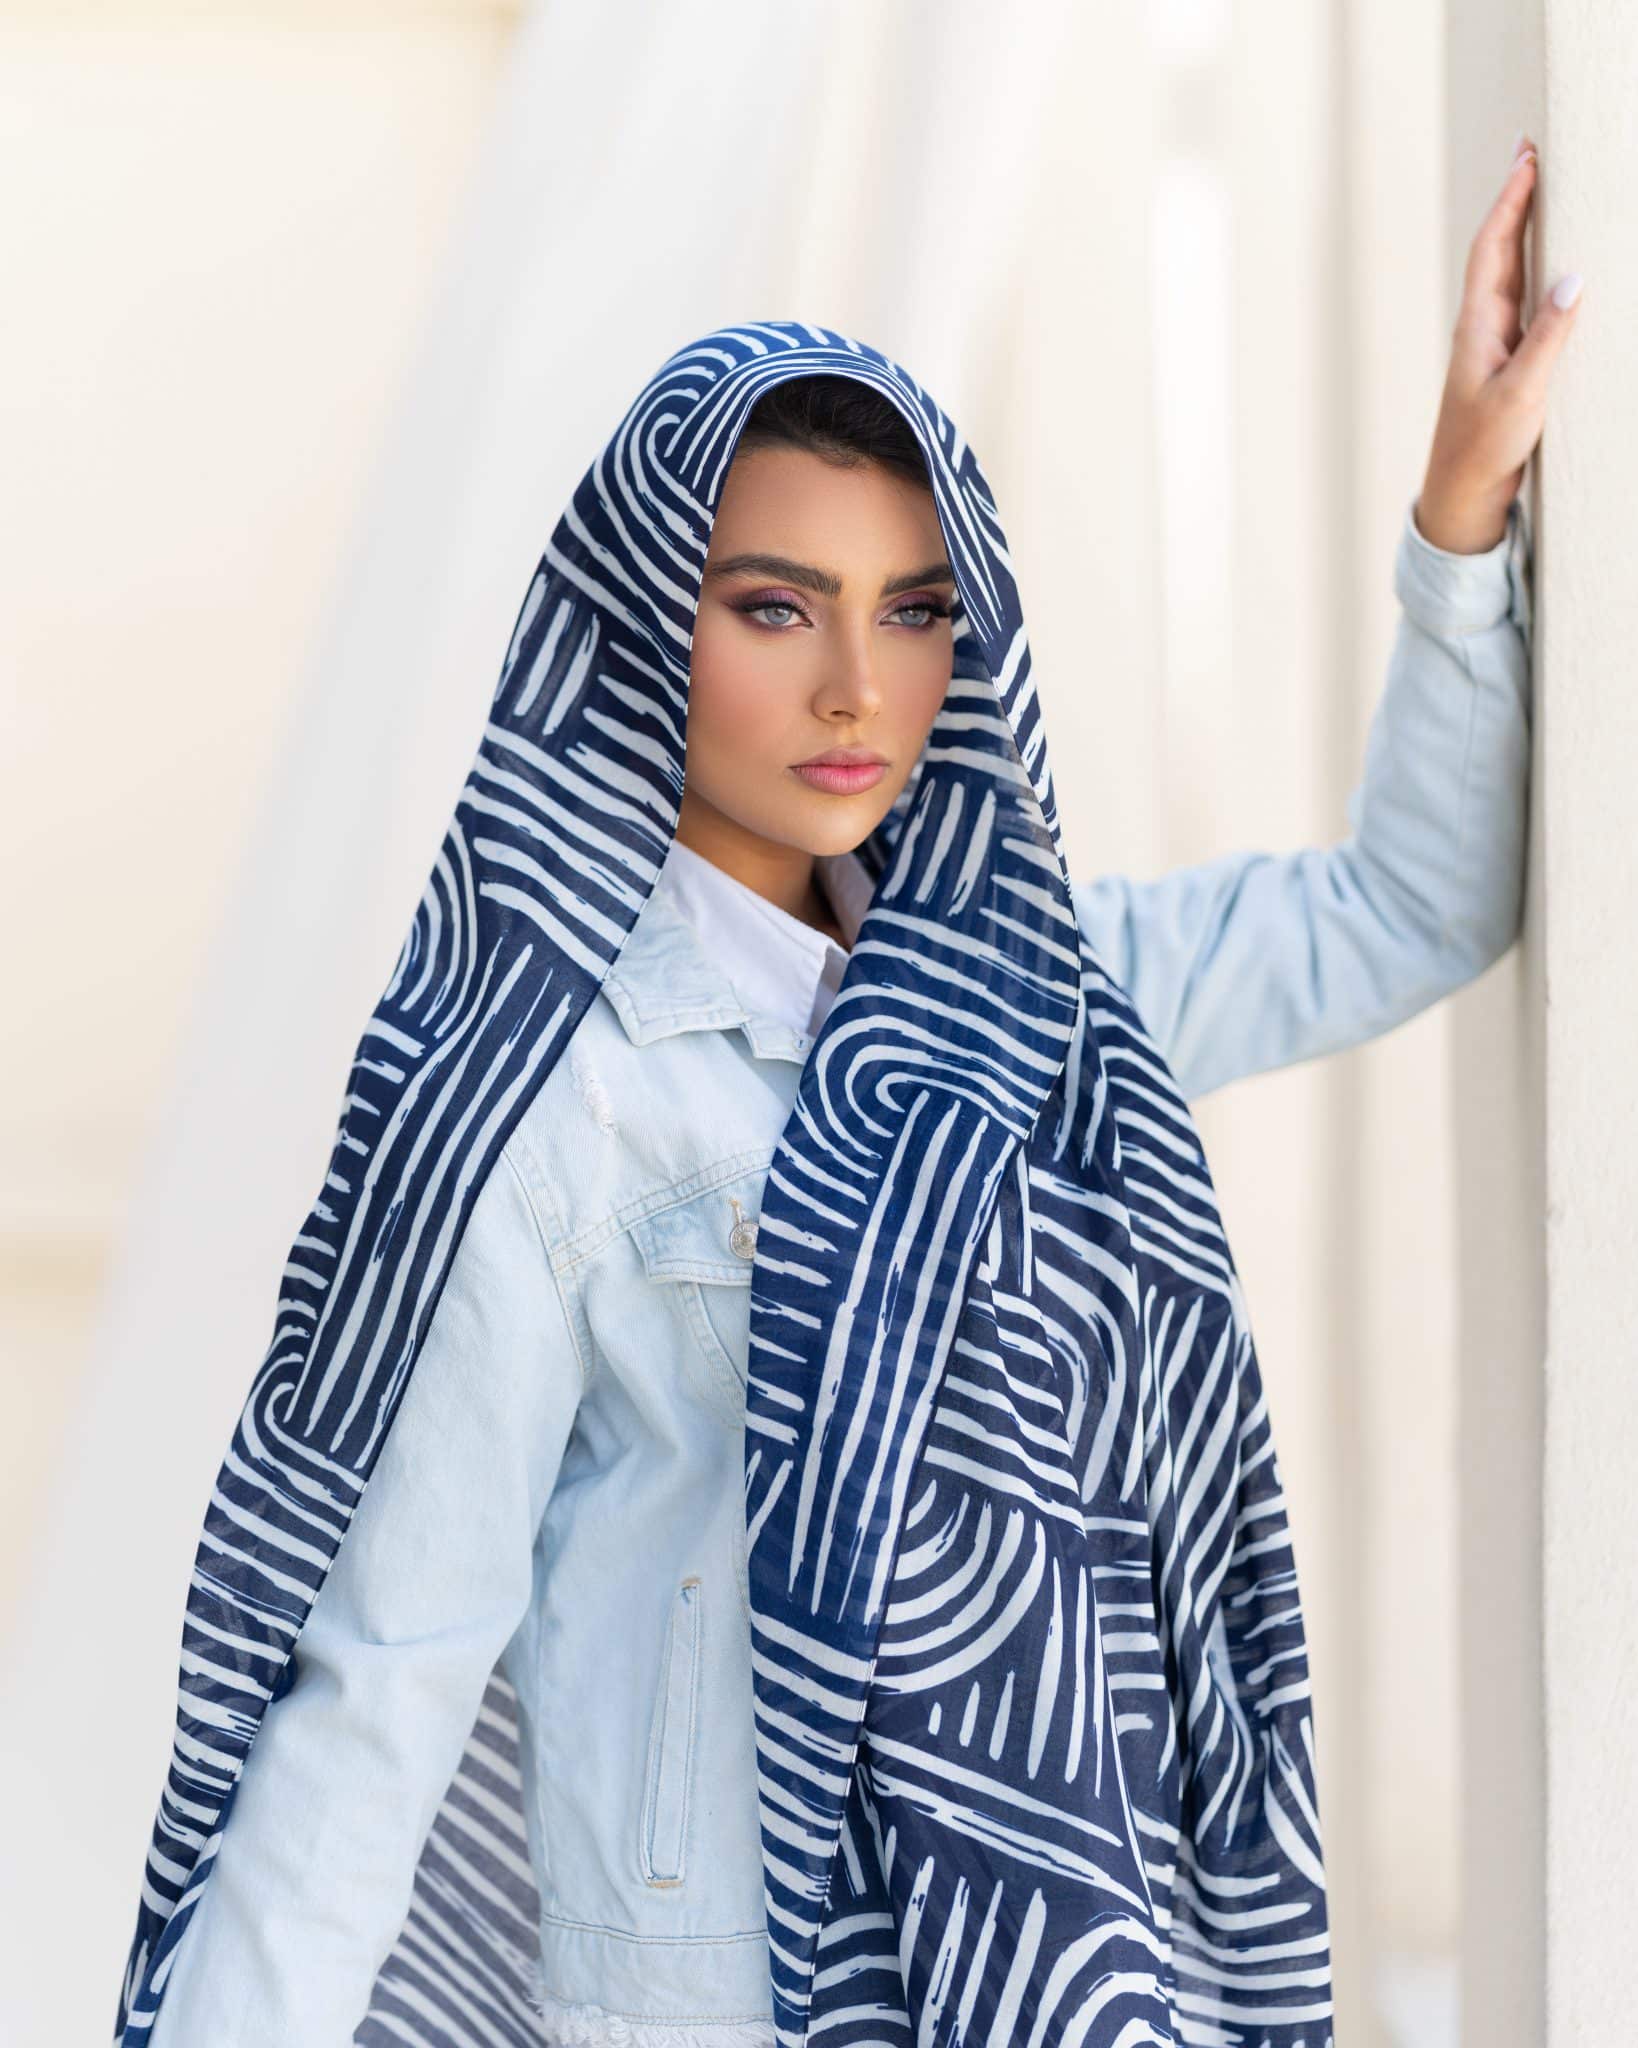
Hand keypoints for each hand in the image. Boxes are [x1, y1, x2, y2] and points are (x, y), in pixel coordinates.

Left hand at [1415, 135, 1582, 554]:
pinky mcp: (1510, 362)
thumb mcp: (1521, 393)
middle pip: (1500, 249)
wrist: (1464, 493)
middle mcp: (1484, 326)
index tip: (1528, 157)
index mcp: (1479, 326)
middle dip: (1517, 199)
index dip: (1511, 201)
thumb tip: (1573, 277)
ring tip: (1546, 189)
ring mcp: (1496, 343)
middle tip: (1533, 152)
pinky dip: (1539, 269)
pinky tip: (1556, 262)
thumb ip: (1548, 338)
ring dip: (1527, 229)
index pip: (1494, 248)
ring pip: (1513, 271)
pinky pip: (1527, 301)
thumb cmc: (1485, 448)